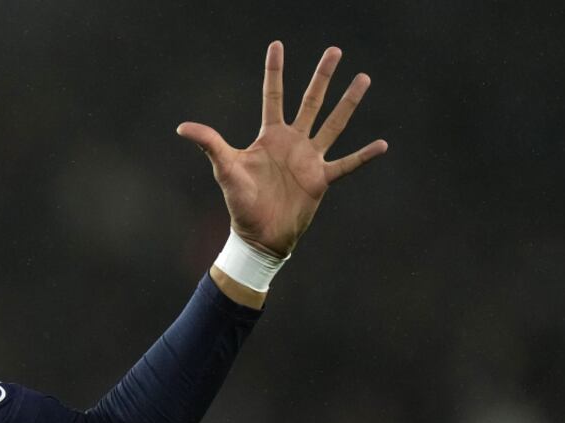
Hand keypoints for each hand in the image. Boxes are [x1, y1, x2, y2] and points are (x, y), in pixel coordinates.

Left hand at [177, 41, 386, 256]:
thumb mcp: (225, 168)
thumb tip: (181, 127)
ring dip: (348, 103)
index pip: (273, 96)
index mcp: (270, 136)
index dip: (275, 71)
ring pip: (333, 124)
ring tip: (363, 78)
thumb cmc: (240, 202)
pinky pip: (347, 164)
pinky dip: (364, 156)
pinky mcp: (321, 179)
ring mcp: (309, 159)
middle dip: (322, 76)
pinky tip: (383, 144)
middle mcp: (293, 142)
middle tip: (334, 50)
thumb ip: (210, 144)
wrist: (258, 235)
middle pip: (311, 101)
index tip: (277, 45)